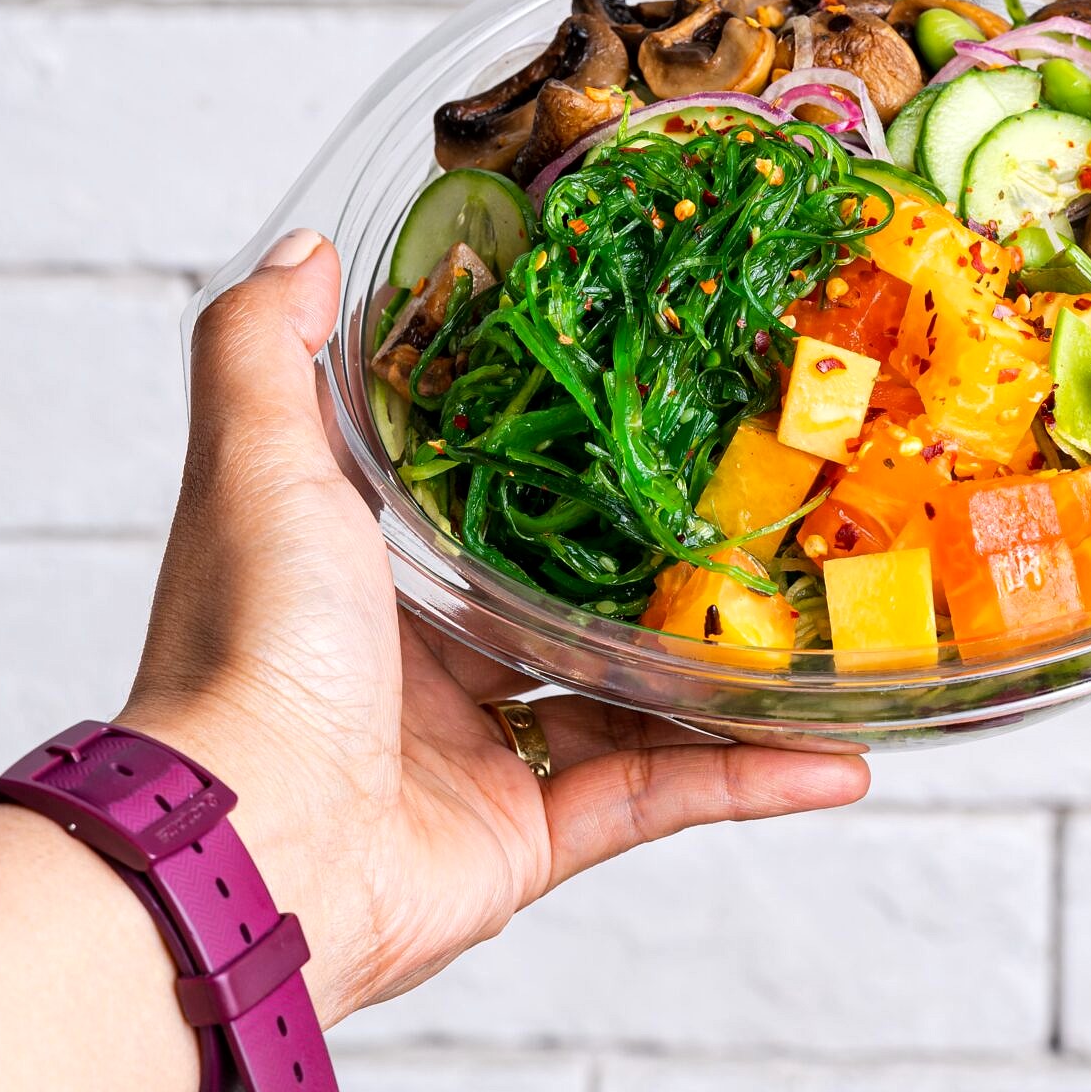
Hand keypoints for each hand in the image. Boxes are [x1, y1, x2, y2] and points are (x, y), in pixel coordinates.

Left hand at [121, 230, 867, 1025]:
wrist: (254, 843)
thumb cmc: (250, 643)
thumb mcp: (255, 460)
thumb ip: (265, 346)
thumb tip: (308, 247)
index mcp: (366, 573)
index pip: (472, 495)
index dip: (549, 442)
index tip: (641, 382)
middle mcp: (423, 665)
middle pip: (569, 597)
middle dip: (665, 558)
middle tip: (768, 500)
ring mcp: (482, 755)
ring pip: (635, 701)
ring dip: (730, 672)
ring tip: (830, 622)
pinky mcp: (532, 839)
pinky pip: (664, 798)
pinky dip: (752, 780)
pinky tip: (840, 754)